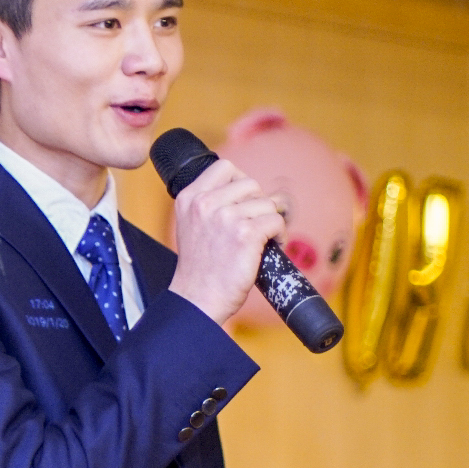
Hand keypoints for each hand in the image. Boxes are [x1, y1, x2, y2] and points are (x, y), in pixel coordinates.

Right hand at [164, 156, 287, 325]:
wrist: (198, 300)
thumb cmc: (200, 268)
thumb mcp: (193, 226)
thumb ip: (212, 204)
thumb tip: (258, 191)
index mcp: (189, 198)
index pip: (224, 167)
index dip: (240, 182)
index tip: (243, 202)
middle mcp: (204, 203)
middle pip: (250, 184)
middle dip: (259, 204)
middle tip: (255, 225)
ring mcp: (225, 217)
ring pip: (267, 203)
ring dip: (270, 221)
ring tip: (262, 240)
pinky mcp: (245, 234)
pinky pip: (276, 220)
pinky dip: (280, 234)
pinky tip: (270, 246)